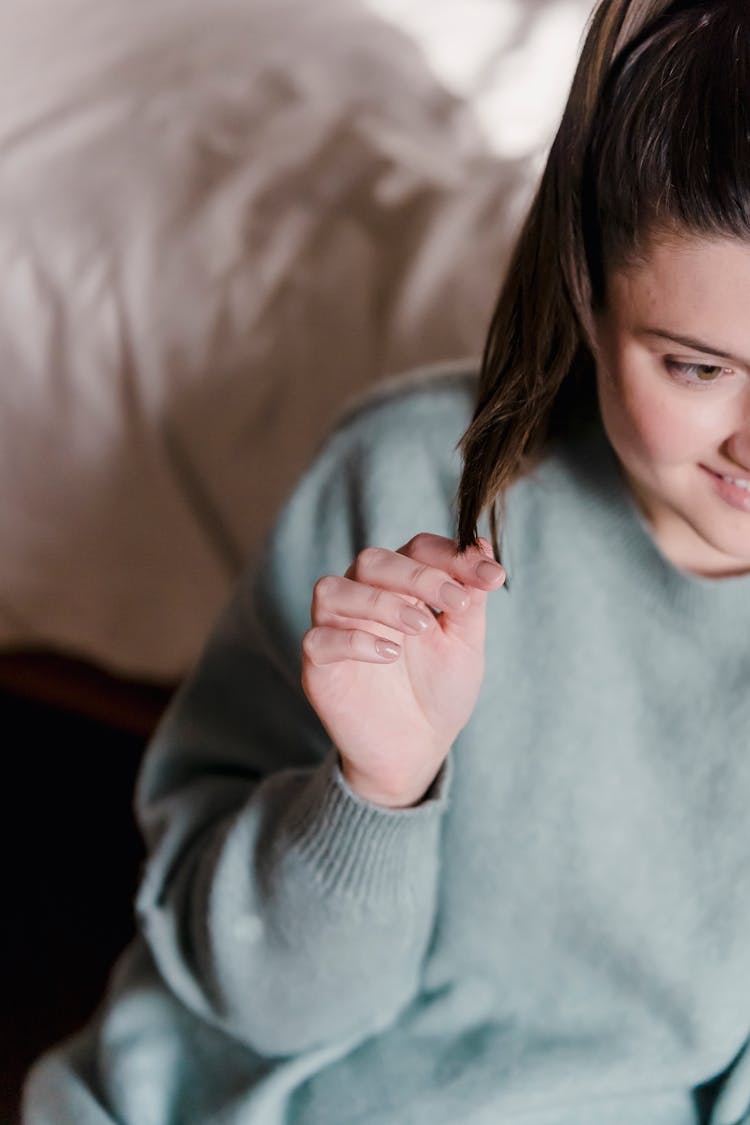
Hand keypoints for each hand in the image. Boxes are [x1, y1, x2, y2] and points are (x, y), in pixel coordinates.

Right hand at [301, 533, 505, 807]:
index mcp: (401, 586)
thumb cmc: (439, 690)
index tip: (491, 577)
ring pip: (333, 589)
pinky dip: (354, 640)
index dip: (452, 555)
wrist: (418, 749)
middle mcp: (364, 598)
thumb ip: (471, 598)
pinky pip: (318, 639)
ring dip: (380, 601)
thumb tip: (485, 546)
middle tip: (456, 602)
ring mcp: (336, 629)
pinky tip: (390, 655)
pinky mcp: (319, 665)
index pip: (417, 549)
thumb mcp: (466, 643)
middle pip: (372, 560)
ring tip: (421, 627)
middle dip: (417, 576)